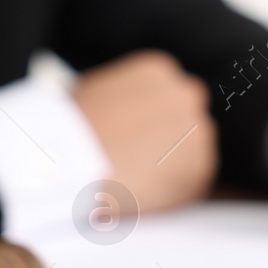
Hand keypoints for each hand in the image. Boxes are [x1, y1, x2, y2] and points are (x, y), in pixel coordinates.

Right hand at [72, 51, 216, 216]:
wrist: (69, 161)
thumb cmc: (66, 130)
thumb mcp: (91, 95)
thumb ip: (119, 101)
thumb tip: (120, 116)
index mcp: (157, 71)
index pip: (167, 95)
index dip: (152, 121)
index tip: (138, 138)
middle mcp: (185, 95)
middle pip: (186, 120)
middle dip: (168, 141)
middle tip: (140, 162)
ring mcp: (197, 131)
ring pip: (191, 153)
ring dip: (170, 167)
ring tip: (135, 183)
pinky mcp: (200, 168)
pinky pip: (191, 183)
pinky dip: (171, 193)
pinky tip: (143, 195)